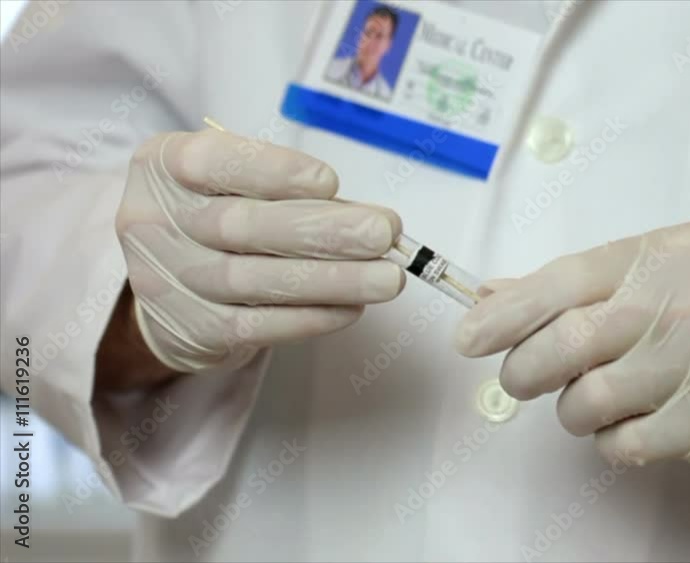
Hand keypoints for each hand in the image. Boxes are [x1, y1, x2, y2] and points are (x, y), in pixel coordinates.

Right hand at [113, 128, 404, 375]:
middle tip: (382, 233)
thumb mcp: (234, 183)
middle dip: (321, 231)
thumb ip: (293, 192)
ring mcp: (166, 280)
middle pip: (241, 226)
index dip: (273, 171)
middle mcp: (153, 221)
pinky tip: (352, 308)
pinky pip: (257, 325)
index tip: (330, 182)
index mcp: (164, 165)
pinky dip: (310, 317)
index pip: (212, 161)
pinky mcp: (191, 329)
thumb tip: (375, 219)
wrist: (167, 285)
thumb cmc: (217, 214)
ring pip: (254, 280)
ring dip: (331, 280)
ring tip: (386, 277)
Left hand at [454, 222, 689, 465]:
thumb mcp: (657, 266)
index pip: (567, 280)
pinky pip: (625, 444)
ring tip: (595, 394)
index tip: (469, 336)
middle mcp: (687, 306)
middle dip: (524, 368)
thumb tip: (493, 298)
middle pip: (569, 344)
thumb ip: (577, 281)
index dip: (508, 312)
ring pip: (590, 401)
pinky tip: (632, 419)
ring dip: (572, 407)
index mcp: (665, 256)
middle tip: (519, 377)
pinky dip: (610, 438)